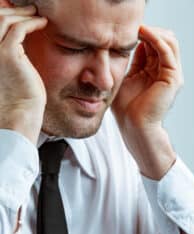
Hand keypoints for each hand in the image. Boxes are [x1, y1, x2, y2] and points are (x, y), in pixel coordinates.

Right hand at [0, 1, 47, 143]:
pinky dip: (31, 22)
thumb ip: (15, 56)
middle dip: (14, 10)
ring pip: (5, 19)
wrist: (20, 116)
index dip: (5, 15)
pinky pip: (19, 28)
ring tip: (37, 14)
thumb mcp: (14, 73)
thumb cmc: (20, 100)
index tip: (21, 14)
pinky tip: (42, 23)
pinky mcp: (8, 54)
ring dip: (23, 13)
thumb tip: (22, 45)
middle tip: (31, 9)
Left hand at [112, 25, 182, 178]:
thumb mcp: (126, 79)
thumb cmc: (126, 108)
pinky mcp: (172, 78)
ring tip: (137, 28)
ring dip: (153, 31)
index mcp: (155, 72)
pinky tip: (142, 34)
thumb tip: (130, 45)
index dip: (143, 34)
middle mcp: (165, 71)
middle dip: (148, 31)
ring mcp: (171, 74)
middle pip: (164, 40)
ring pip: (169, 41)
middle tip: (133, 27)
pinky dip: (155, 38)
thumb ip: (130, 63)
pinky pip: (167, 51)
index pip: (154, 45)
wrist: (133, 126)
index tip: (127, 30)